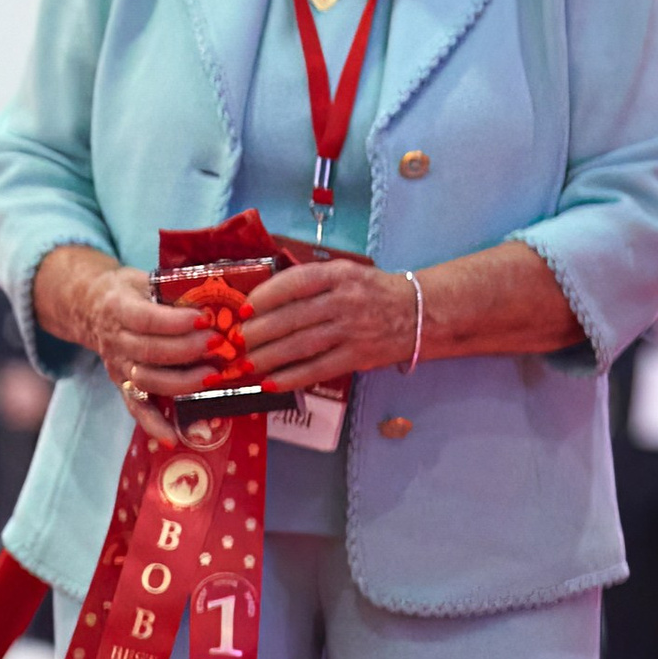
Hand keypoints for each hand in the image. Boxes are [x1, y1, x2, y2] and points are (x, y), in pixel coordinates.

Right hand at [44, 255, 212, 445]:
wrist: (89, 307)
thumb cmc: (128, 291)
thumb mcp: (144, 278)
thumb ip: (174, 287)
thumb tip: (222, 290)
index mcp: (118, 308)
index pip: (146, 319)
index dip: (175, 322)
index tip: (205, 318)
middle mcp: (115, 340)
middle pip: (149, 351)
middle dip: (187, 350)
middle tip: (218, 344)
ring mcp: (118, 365)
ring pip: (147, 379)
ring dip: (182, 382)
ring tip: (213, 376)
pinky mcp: (121, 384)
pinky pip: (136, 407)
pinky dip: (153, 424)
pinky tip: (173, 437)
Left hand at [239, 261, 416, 391]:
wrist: (421, 312)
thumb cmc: (372, 292)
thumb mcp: (345, 274)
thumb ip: (310, 282)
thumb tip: (261, 300)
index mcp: (339, 275)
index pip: (295, 283)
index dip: (265, 297)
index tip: (243, 310)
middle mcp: (345, 300)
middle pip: (292, 317)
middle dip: (258, 332)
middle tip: (236, 342)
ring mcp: (352, 330)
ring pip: (301, 345)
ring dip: (268, 357)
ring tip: (245, 365)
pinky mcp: (359, 356)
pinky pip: (318, 369)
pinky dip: (291, 378)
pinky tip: (271, 384)